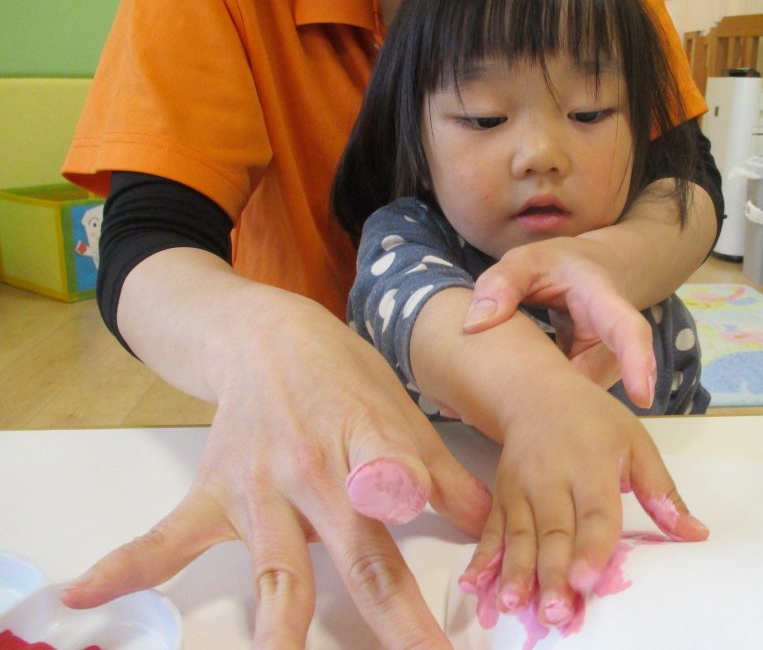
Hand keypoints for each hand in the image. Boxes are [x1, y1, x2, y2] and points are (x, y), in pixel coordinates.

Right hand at [60, 293, 490, 649]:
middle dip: (392, 616)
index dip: (423, 508)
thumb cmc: (344, 375)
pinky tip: (83, 598)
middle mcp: (318, 472)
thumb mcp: (401, 411)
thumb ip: (441, 472)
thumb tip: (486, 522)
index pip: (400, 482)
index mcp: (371, 444)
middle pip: (359, 554)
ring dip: (278, 630)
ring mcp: (260, 488)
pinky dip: (127, 566)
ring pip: (276, 571)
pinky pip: (168, 538)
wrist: (265, 335)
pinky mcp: (213, 494)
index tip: (453, 549)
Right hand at [458, 381, 707, 627]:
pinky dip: (482, 560)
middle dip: (551, 574)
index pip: (594, 511)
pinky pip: (490, 531)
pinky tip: (475, 586)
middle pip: (552, 531)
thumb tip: (696, 534)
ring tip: (517, 605)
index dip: (591, 546)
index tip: (586, 579)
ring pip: (518, 536)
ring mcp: (521, 488)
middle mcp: (551, 477)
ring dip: (516, 573)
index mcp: (591, 463)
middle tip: (555, 611)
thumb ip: (662, 491)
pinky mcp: (501, 496)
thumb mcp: (636, 443)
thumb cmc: (593, 420)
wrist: (536, 393)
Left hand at [466, 237, 656, 408]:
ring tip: (492, 400)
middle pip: (591, 380)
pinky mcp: (591, 381)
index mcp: (604, 301)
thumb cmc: (561, 265)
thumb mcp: (527, 260)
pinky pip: (568, 400)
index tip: (642, 396)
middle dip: (555, 399)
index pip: (628, 331)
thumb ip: (501, 283)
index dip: (636, 362)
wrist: (593, 273)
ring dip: (540, 404)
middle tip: (496, 408)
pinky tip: (504, 401)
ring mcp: (606, 366)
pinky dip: (538, 402)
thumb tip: (474, 325)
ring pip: (577, 398)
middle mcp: (613, 342)